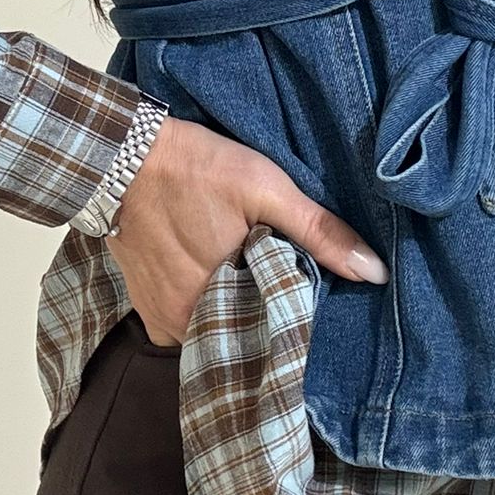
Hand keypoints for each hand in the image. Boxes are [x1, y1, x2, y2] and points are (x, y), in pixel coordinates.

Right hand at [102, 114, 389, 347]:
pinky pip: (184, 325)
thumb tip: (374, 273)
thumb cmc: (197, 170)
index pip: (273, 336)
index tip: (309, 301)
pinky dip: (203, 310)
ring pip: (212, 332)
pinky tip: (217, 282)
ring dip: (232, 315)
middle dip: (263, 320)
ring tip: (251, 284)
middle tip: (281, 287)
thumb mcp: (268, 190)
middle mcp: (186, 325)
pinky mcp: (144, 307)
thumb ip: (320, 233)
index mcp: (221, 304)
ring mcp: (161, 320)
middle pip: (241, 338)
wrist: (120, 155)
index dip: (294, 320)